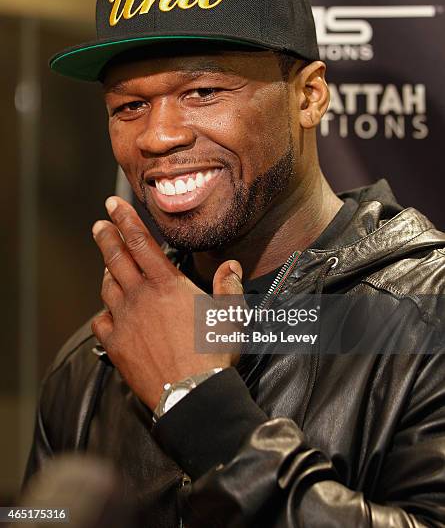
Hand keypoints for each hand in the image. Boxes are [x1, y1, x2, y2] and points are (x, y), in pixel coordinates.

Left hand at [91, 196, 243, 410]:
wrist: (191, 392)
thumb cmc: (211, 353)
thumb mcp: (229, 314)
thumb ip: (228, 286)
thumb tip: (231, 266)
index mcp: (166, 284)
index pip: (140, 241)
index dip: (125, 219)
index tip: (114, 205)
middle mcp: (141, 296)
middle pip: (116, 258)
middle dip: (107, 236)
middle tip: (100, 224)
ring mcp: (125, 320)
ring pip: (108, 287)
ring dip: (107, 271)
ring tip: (109, 264)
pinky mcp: (116, 344)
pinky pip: (102, 320)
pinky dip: (104, 311)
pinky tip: (109, 311)